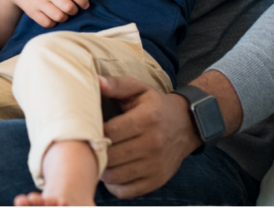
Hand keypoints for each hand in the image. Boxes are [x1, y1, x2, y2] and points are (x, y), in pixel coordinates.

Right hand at [5, 0, 87, 27]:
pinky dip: (53, 22)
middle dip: (74, 10)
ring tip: (63, 13)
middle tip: (72, 9)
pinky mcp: (32, 12)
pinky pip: (48, 23)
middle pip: (69, 7)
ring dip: (64, 17)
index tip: (85, 4)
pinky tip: (52, 17)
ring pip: (59, 17)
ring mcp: (39, 2)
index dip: (83, 0)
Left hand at [98, 75, 200, 198]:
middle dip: (95, 152)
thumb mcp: (139, 89)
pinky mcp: (157, 180)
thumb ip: (116, 85)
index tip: (86, 129)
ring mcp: (156, 166)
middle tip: (88, 147)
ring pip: (116, 176)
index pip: (110, 133)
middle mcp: (153, 144)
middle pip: (111, 157)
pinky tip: (112, 171)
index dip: (93, 132)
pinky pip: (127, 191)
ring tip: (98, 158)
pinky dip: (114, 185)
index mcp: (145, 119)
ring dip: (102, 170)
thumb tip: (96, 82)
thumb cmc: (155, 106)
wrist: (186, 126)